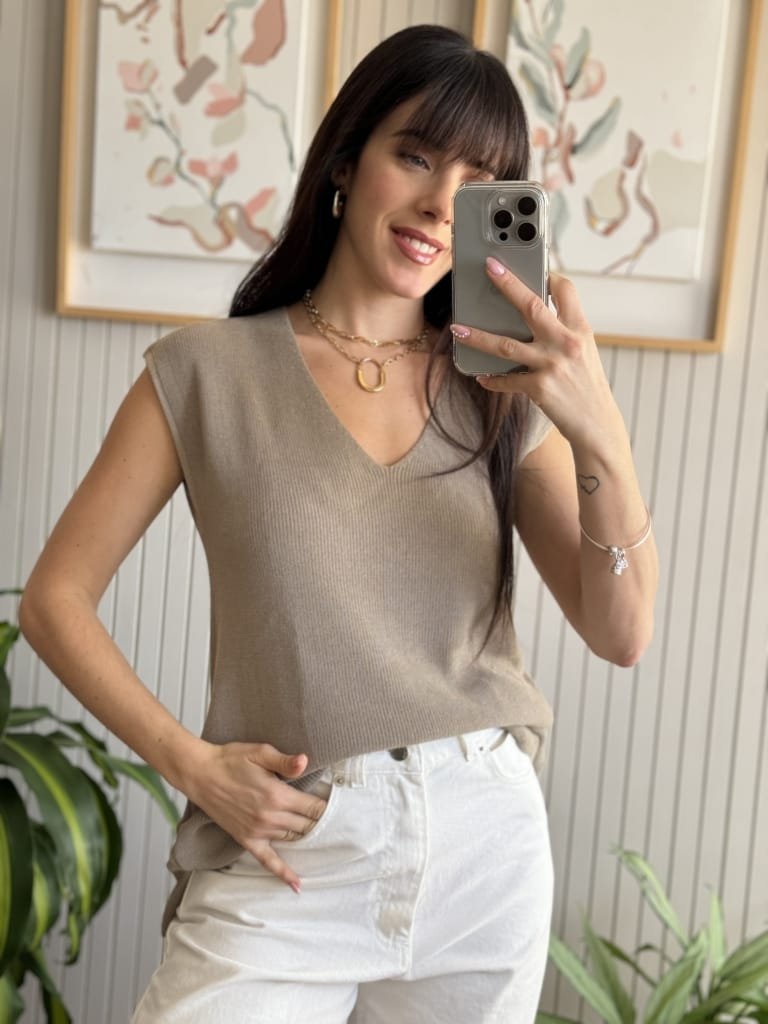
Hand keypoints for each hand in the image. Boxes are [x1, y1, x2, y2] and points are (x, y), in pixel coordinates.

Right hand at [182, 740, 326, 892]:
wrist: (200, 774)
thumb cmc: (231, 760)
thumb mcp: (260, 752)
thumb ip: (284, 761)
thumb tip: (305, 761)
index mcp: (277, 795)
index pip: (313, 807)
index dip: (328, 807)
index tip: (340, 807)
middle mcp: (270, 817)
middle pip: (307, 826)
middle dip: (321, 824)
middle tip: (336, 823)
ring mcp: (258, 831)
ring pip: (293, 840)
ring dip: (307, 839)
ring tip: (324, 841)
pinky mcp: (247, 840)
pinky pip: (268, 861)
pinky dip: (283, 873)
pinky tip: (297, 885)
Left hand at [451, 258, 625, 454]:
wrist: (597, 424)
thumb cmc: (587, 387)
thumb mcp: (584, 353)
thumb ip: (563, 334)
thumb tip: (536, 319)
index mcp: (579, 330)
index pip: (566, 291)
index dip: (550, 275)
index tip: (535, 266)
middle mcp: (566, 343)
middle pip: (531, 306)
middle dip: (508, 284)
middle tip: (490, 267)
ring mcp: (551, 365)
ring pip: (506, 345)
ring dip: (478, 336)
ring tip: (457, 328)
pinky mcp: (539, 387)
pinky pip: (507, 380)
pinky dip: (492, 379)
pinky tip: (481, 377)